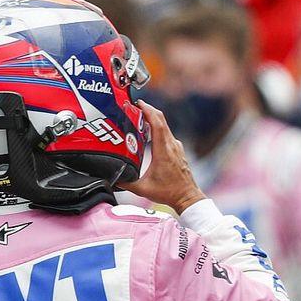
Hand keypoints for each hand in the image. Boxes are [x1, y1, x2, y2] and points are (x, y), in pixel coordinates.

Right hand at [119, 100, 205, 214]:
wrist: (188, 197)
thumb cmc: (169, 192)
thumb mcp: (143, 189)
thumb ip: (126, 183)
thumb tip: (112, 178)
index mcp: (163, 151)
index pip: (157, 124)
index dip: (148, 111)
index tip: (138, 104)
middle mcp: (172, 146)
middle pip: (161, 121)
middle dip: (148, 110)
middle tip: (135, 106)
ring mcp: (176, 147)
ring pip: (165, 126)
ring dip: (153, 119)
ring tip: (139, 117)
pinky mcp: (178, 150)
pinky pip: (167, 134)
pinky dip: (158, 128)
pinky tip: (149, 132)